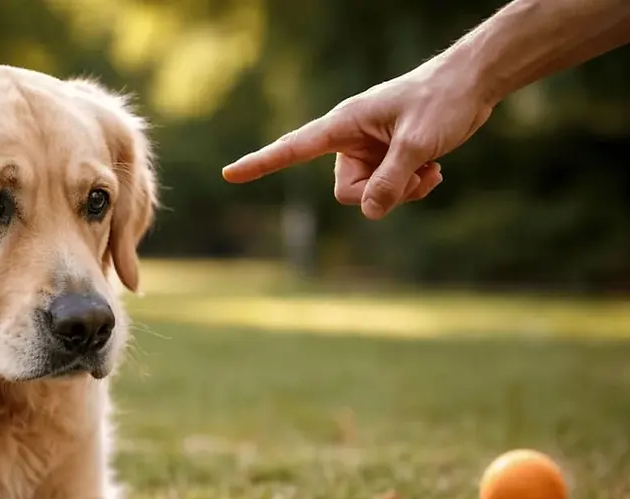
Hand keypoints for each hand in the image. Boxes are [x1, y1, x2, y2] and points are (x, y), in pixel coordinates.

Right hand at [222, 61, 494, 218]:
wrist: (472, 84)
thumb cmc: (441, 101)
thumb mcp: (418, 144)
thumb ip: (391, 181)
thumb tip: (370, 213)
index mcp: (343, 125)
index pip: (293, 149)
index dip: (261, 164)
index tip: (229, 174)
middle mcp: (350, 140)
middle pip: (347, 192)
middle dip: (381, 194)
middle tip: (416, 175)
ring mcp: (368, 151)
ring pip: (370, 196)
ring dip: (402, 192)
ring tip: (430, 169)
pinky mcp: (387, 158)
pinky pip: (388, 191)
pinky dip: (412, 187)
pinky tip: (436, 170)